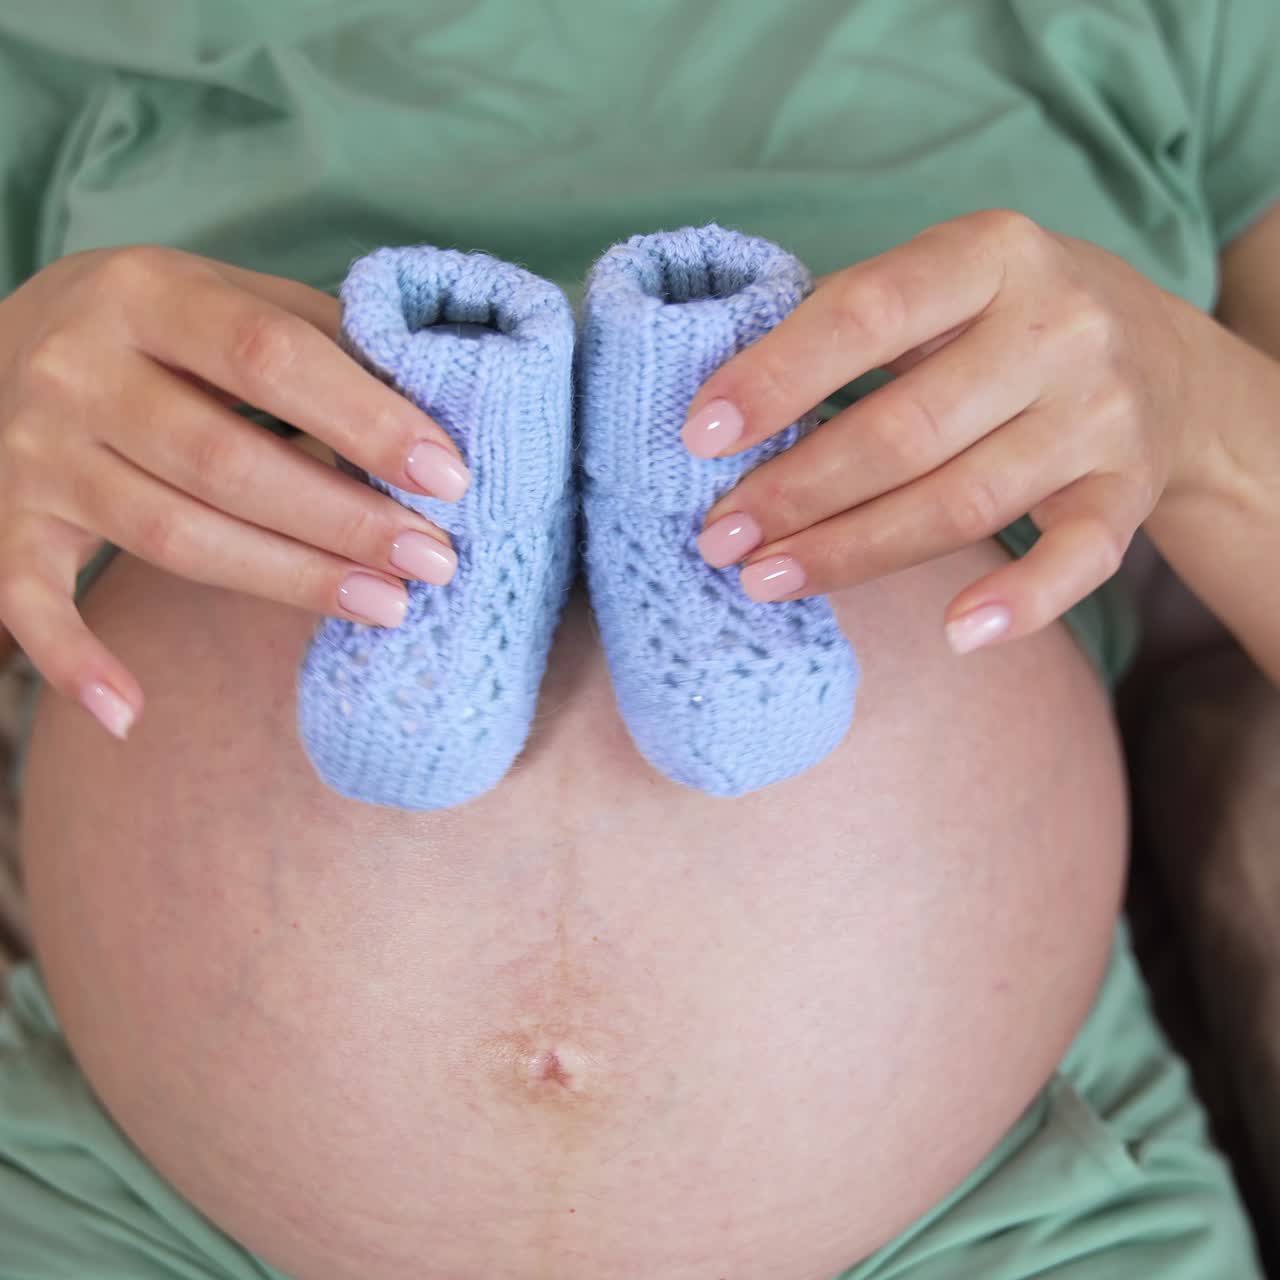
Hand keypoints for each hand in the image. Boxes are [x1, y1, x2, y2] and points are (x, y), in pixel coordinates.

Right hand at [0, 247, 469, 736]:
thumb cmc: (155, 330)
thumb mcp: (224, 295)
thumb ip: (316, 337)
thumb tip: (432, 396)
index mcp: (145, 294)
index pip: (268, 357)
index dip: (364, 420)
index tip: (447, 476)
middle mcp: (78, 372)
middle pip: (225, 462)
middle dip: (344, 520)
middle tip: (435, 560)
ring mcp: (35, 455)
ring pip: (169, 536)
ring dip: (286, 580)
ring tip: (388, 606)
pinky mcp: (6, 523)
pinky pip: (27, 601)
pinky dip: (71, 661)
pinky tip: (130, 715)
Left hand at [682, 210, 1202, 653]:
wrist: (1158, 353)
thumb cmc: (1001, 321)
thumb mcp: (939, 284)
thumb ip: (848, 326)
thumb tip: (723, 413)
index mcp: (990, 254)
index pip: (866, 313)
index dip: (776, 378)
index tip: (700, 438)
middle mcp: (1056, 327)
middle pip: (906, 429)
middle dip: (796, 492)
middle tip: (719, 537)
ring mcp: (1101, 414)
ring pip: (962, 502)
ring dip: (853, 552)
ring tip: (766, 580)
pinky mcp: (1129, 488)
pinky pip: (1080, 557)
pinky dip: (1021, 600)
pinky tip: (955, 633)